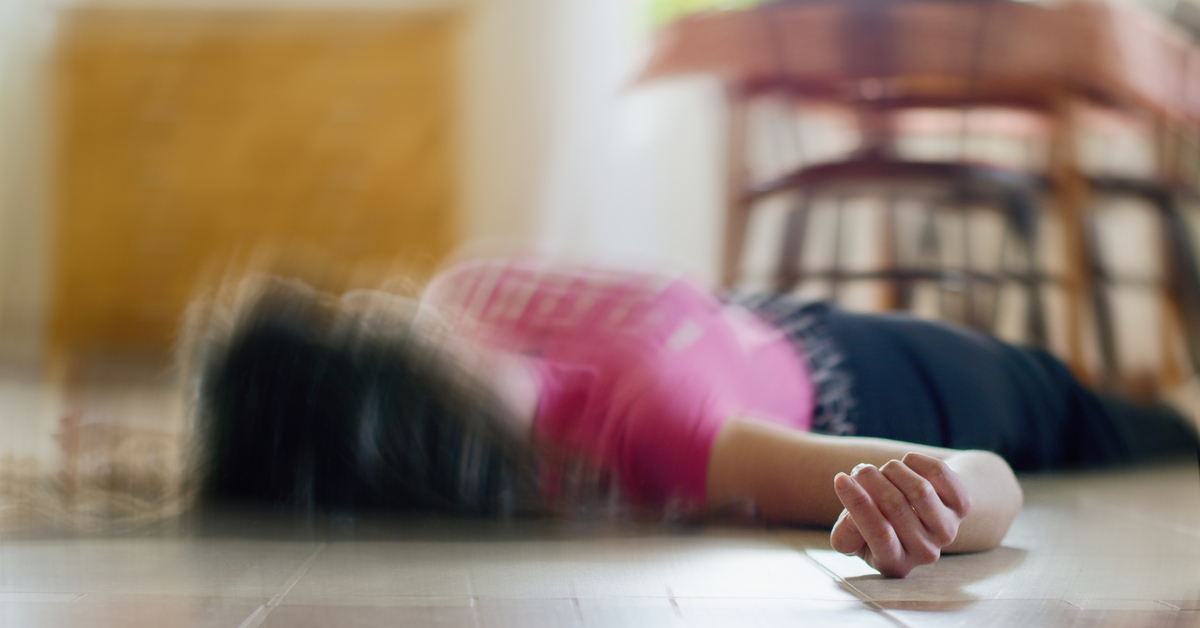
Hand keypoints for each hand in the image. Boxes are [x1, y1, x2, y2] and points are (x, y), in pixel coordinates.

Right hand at [829, 452, 971, 577]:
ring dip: (892, 470)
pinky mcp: (962, 506)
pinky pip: (937, 473)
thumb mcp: (854, 536)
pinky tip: (907, 466)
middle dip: (871, 479)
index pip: (879, 534)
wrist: (919, 513)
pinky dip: (914, 461)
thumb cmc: (879, 522)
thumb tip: (853, 517)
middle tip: (861, 471)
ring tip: (885, 470)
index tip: (840, 479)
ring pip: (919, 489)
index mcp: (895, 564)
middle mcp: (925, 553)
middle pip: (895, 506)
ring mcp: (947, 530)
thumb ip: (845, 534)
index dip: (858, 503)